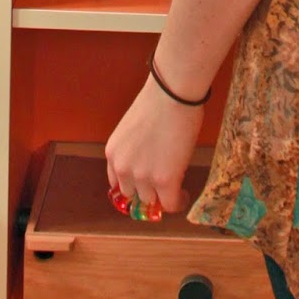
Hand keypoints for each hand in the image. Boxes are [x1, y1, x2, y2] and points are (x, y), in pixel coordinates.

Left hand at [105, 73, 204, 215]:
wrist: (173, 95)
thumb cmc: (159, 101)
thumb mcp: (134, 129)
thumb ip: (136, 150)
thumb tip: (150, 162)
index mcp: (113, 153)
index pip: (117, 183)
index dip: (134, 186)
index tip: (145, 186)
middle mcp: (123, 168)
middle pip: (133, 195)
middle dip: (148, 191)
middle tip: (163, 185)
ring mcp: (143, 176)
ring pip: (151, 200)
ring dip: (163, 196)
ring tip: (176, 190)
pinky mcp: (165, 180)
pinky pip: (170, 203)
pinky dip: (178, 202)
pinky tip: (185, 196)